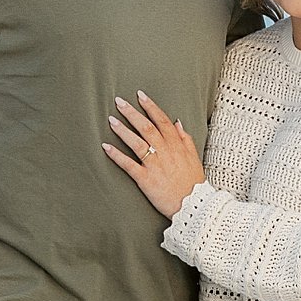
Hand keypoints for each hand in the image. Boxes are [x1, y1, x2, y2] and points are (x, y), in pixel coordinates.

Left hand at [102, 90, 204, 218]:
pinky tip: (106, 147)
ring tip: (111, 120)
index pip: (162, 120)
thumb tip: (177, 122)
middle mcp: (165, 152)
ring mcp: (155, 165)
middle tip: (119, 101)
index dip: (150, 106)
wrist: (194, 206)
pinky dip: (117, 155)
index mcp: (176, 145)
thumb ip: (185, 139)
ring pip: (137, 142)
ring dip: (122, 130)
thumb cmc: (193, 183)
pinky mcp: (146, 179)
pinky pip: (129, 165)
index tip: (140, 95)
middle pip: (146, 127)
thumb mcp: (194, 157)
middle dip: (132, 113)